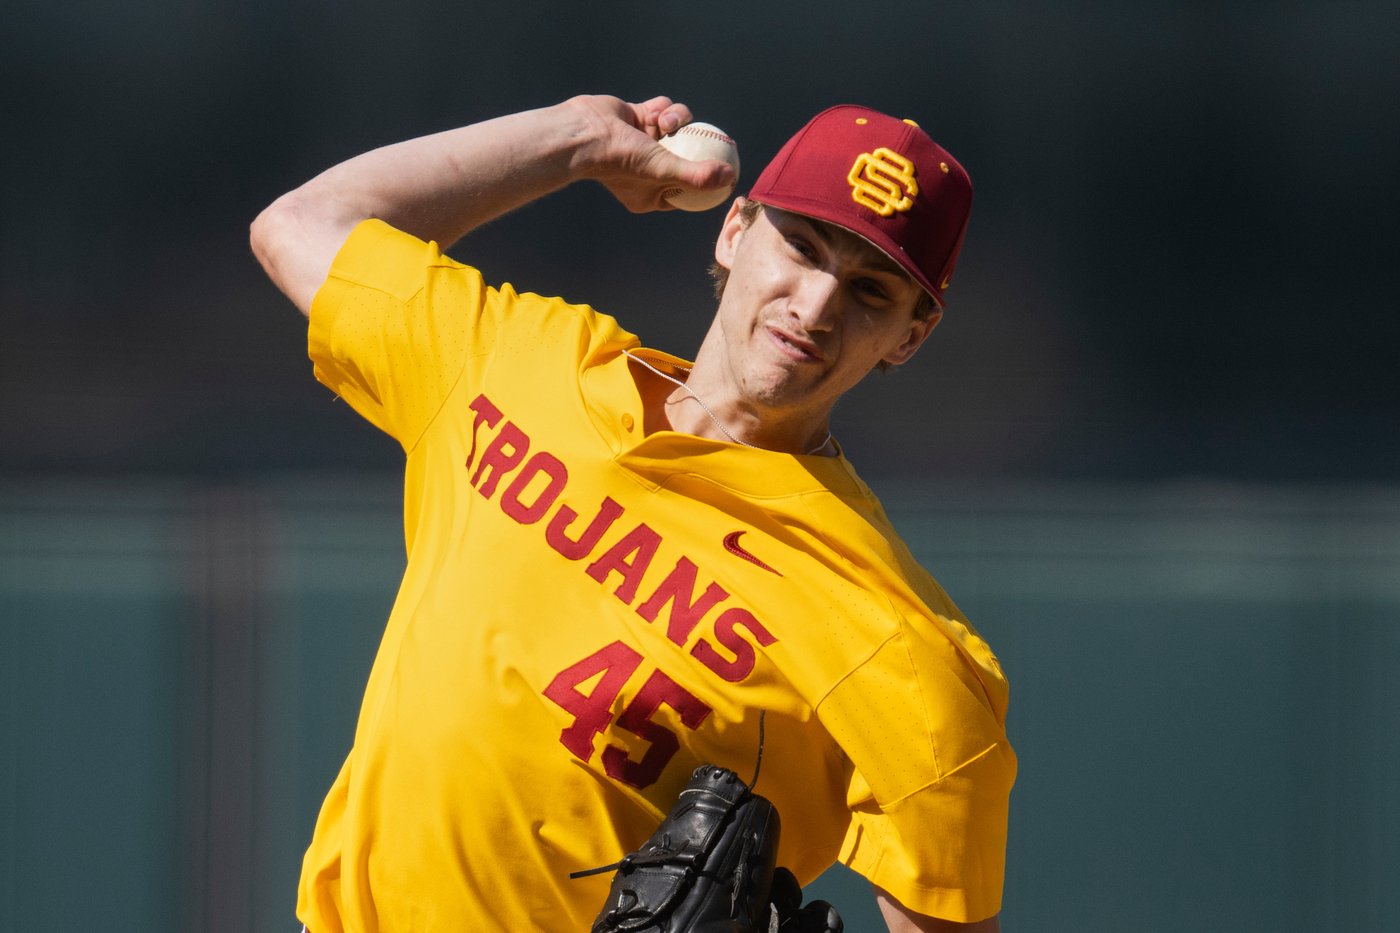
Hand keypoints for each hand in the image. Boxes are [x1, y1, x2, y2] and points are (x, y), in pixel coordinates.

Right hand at [565, 95, 737, 212]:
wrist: (585, 133)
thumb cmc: (622, 160)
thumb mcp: (665, 172)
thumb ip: (698, 176)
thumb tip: (730, 177)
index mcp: (650, 193)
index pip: (686, 190)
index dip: (706, 181)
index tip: (725, 171)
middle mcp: (646, 170)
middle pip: (685, 157)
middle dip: (698, 146)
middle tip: (720, 139)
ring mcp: (642, 143)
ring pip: (677, 129)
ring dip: (677, 121)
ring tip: (667, 123)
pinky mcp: (637, 118)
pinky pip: (662, 111)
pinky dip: (663, 109)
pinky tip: (657, 113)